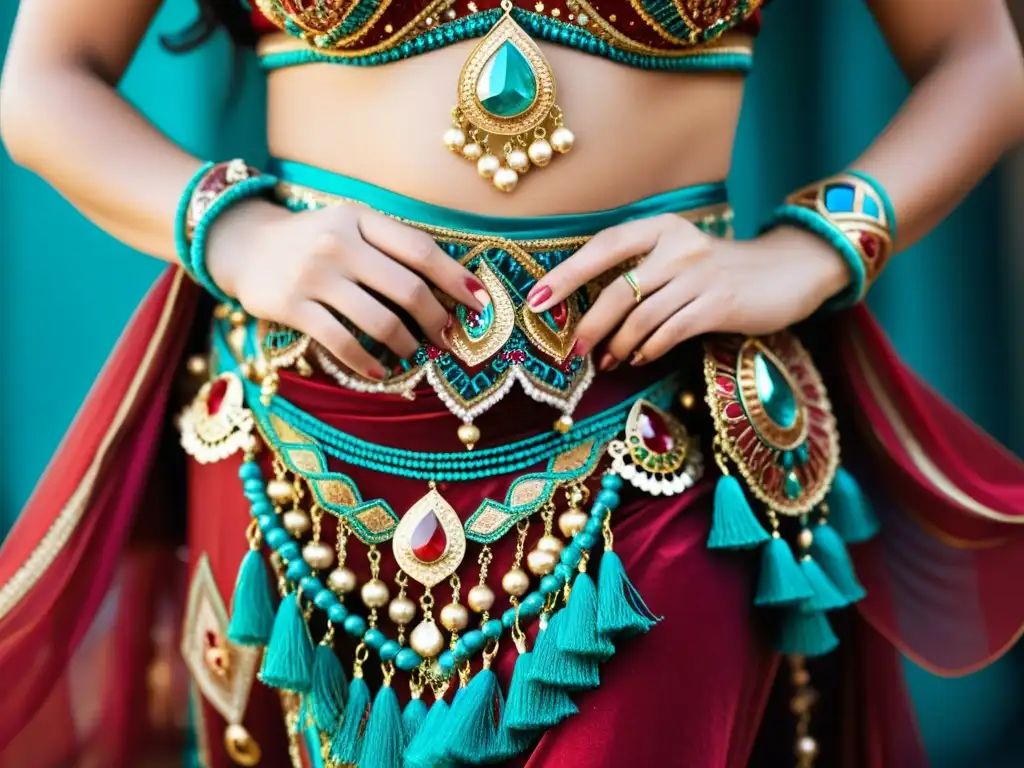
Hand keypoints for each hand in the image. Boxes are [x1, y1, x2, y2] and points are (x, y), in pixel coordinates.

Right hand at [205, 200, 488, 379]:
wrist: (243, 244)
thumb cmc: (314, 239)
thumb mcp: (351, 225)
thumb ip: (392, 246)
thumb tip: (452, 284)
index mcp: (360, 217)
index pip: (420, 250)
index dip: (456, 278)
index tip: (481, 303)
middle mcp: (339, 242)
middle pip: (407, 288)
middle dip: (436, 319)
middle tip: (446, 336)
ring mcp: (314, 275)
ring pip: (379, 320)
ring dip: (406, 344)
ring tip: (412, 352)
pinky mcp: (292, 306)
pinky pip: (342, 341)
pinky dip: (368, 362)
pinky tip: (381, 372)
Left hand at [525, 215, 849, 368]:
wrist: (790, 270)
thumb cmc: (722, 269)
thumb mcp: (681, 256)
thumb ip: (643, 270)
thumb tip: (590, 310)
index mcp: (662, 227)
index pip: (604, 247)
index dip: (568, 274)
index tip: (537, 300)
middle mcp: (679, 245)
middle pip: (617, 290)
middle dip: (589, 325)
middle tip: (573, 351)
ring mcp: (700, 274)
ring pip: (641, 316)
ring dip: (618, 345)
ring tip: (607, 362)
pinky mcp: (720, 304)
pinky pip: (670, 331)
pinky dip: (648, 349)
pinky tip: (640, 358)